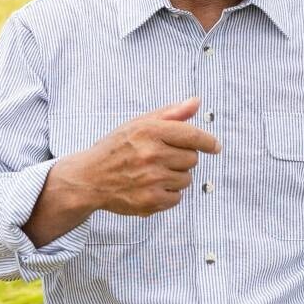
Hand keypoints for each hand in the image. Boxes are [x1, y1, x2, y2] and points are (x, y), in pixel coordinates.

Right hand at [60, 97, 220, 216]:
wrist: (88, 178)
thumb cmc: (116, 148)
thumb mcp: (139, 124)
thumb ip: (170, 113)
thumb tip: (196, 102)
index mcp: (149, 131)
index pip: (192, 135)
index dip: (208, 141)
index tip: (215, 146)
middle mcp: (151, 154)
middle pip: (192, 158)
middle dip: (182, 158)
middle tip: (162, 158)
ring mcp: (151, 179)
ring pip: (186, 179)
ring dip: (176, 177)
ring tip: (153, 173)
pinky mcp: (149, 201)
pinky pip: (177, 198)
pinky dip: (168, 194)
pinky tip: (151, 187)